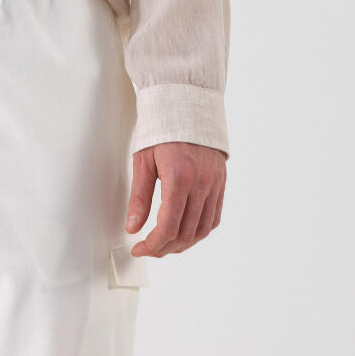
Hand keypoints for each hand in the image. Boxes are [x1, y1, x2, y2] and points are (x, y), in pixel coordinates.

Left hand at [125, 141, 226, 256]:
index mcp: (179, 178)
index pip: (167, 226)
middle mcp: (201, 183)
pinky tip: (185, 233)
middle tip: (148, 249)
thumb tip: (133, 227)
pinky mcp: (221, 183)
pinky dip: (199, 231)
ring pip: (202, 229)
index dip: (152, 245)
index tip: (139, 249)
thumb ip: (139, 197)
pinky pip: (214, 217)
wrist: (188, 106)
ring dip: (183, 244)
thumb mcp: (143, 162)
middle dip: (164, 248)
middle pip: (185, 232)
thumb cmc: (163, 130)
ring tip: (165, 245)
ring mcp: (214, 184)